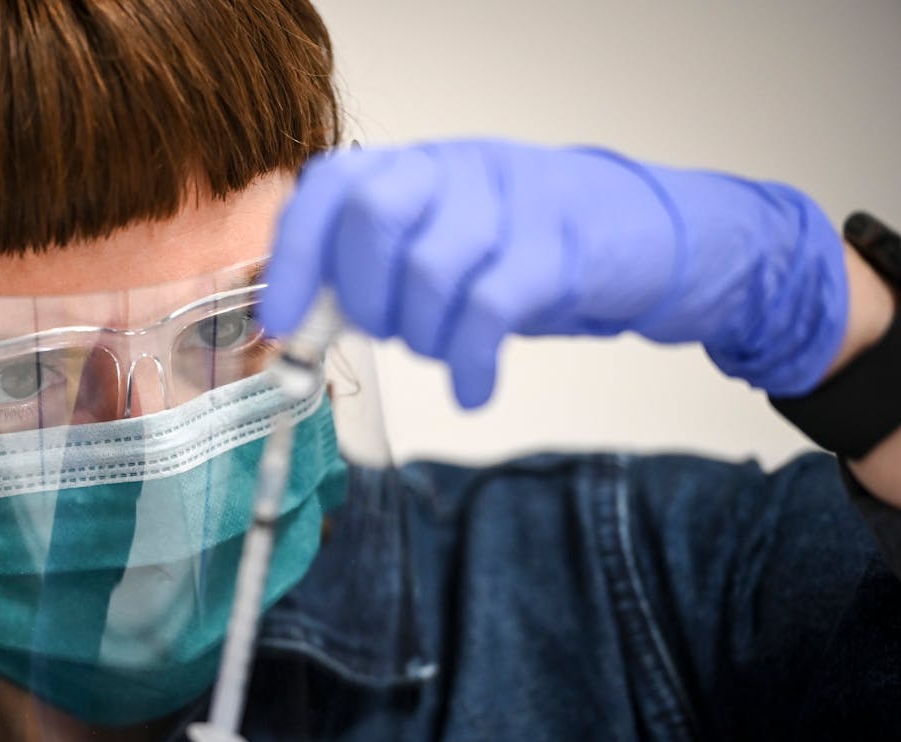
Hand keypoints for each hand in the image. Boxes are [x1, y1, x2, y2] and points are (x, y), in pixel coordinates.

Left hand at [261, 139, 848, 407]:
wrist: (645, 238)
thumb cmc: (526, 254)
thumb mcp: (444, 248)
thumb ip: (378, 273)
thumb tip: (304, 325)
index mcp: (417, 166)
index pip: (331, 187)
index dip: (296, 256)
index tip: (281, 323)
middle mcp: (458, 168)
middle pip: (373, 216)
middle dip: (365, 297)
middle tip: (389, 334)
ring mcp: (513, 199)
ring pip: (432, 269)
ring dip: (424, 335)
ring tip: (445, 355)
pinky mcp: (561, 245)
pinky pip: (492, 308)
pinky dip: (471, 361)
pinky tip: (473, 389)